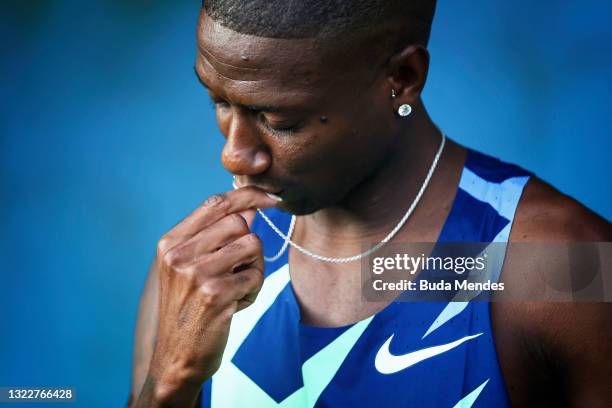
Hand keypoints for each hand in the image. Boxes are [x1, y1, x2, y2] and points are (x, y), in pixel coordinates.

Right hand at [141, 187, 278, 405]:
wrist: (176, 358)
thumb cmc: (189, 310)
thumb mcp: (191, 269)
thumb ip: (216, 237)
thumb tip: (252, 208)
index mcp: (170, 243)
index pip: (215, 203)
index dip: (248, 195)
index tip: (272, 198)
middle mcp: (179, 254)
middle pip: (239, 223)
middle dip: (249, 246)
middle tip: (238, 272)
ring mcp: (195, 273)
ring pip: (252, 245)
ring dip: (254, 269)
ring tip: (235, 290)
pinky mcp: (215, 294)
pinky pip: (256, 275)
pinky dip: (253, 291)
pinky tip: (234, 306)